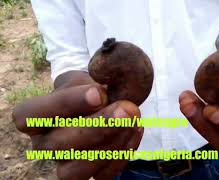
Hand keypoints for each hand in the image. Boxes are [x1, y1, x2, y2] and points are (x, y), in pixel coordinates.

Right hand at [13, 71, 142, 179]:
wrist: (102, 103)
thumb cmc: (89, 88)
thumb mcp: (87, 74)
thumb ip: (94, 76)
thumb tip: (102, 92)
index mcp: (33, 117)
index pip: (29, 115)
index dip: (64, 104)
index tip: (98, 92)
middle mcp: (44, 144)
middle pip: (57, 145)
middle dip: (97, 126)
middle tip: (126, 108)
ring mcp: (64, 163)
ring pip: (76, 169)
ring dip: (109, 145)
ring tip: (133, 120)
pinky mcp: (88, 174)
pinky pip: (102, 176)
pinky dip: (122, 155)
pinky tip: (136, 129)